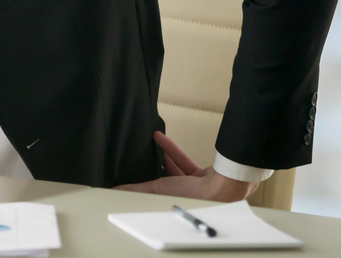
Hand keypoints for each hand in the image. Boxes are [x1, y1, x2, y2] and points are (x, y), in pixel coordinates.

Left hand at [113, 131, 257, 201]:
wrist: (223, 184)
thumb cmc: (194, 194)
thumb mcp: (157, 189)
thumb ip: (137, 189)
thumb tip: (116, 191)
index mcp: (170, 202)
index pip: (152, 193)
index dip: (142, 183)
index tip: (132, 174)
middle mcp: (181, 196)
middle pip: (163, 180)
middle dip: (153, 168)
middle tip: (141, 158)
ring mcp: (192, 185)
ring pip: (173, 168)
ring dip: (161, 155)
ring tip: (149, 142)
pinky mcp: (200, 174)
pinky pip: (182, 160)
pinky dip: (171, 149)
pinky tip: (160, 138)